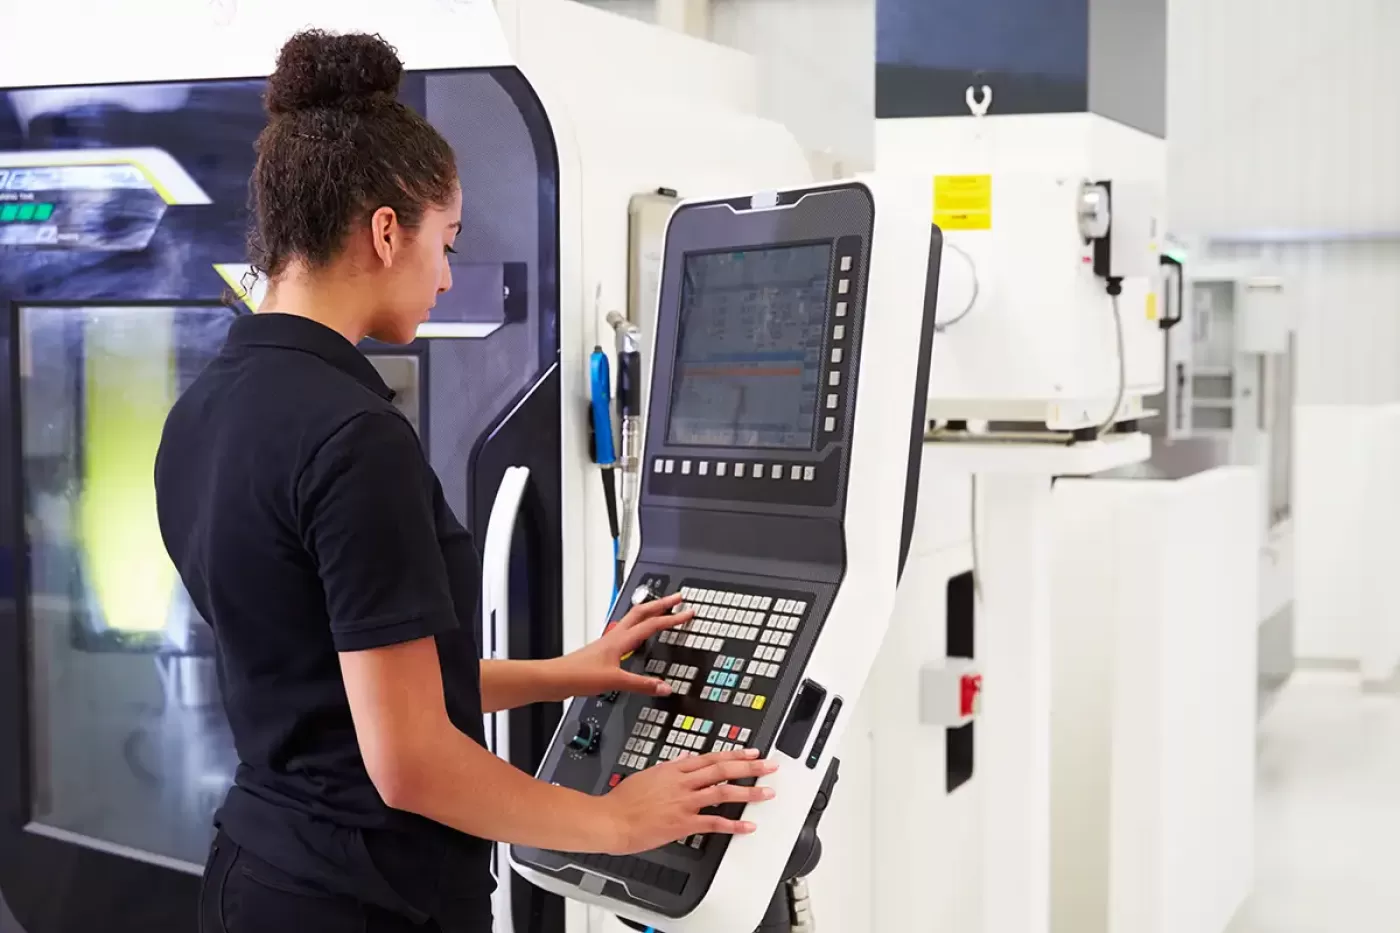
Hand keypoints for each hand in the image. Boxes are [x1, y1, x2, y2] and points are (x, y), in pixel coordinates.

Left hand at [555, 593, 693, 697]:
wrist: (556, 678)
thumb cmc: (578, 675)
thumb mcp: (614, 681)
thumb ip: (641, 684)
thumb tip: (665, 687)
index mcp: (620, 640)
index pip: (652, 624)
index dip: (672, 618)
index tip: (688, 612)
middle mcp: (616, 637)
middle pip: (642, 612)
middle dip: (662, 604)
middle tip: (678, 598)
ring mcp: (609, 642)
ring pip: (633, 619)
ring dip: (650, 612)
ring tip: (662, 609)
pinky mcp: (604, 651)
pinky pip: (627, 633)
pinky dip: (639, 628)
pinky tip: (639, 637)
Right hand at [595, 748, 777, 853]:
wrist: (612, 819)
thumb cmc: (623, 800)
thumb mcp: (648, 774)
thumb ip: (670, 767)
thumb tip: (684, 759)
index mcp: (674, 768)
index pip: (711, 758)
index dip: (734, 754)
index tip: (751, 752)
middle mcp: (682, 782)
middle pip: (723, 770)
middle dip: (749, 766)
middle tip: (769, 766)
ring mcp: (684, 802)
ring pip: (723, 793)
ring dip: (748, 791)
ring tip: (767, 792)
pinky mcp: (683, 823)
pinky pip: (713, 823)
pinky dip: (733, 825)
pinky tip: (747, 825)